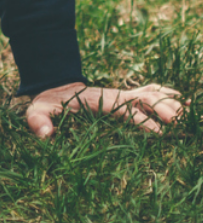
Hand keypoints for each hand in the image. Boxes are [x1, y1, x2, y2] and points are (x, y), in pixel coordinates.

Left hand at [25, 81, 184, 137]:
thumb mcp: (37, 109)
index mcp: (96, 100)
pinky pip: (147, 93)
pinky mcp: (123, 98)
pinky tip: (181, 102)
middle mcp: (112, 95)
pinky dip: (164, 95)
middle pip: (141, 98)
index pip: (122, 108)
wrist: (54, 87)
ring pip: (147, 94)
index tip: (158, 133)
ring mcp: (119, 95)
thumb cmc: (47, 102)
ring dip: (166, 102)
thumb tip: (45, 134)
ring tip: (185, 115)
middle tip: (178, 122)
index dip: (140, 119)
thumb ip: (38, 120)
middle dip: (160, 108)